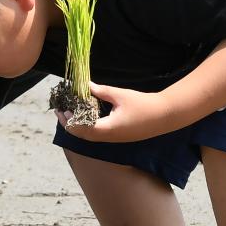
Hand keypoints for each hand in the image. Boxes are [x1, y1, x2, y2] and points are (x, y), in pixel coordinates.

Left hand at [55, 82, 175, 142]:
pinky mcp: (119, 138)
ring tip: (71, 113)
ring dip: (78, 126)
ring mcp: (114, 140)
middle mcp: (108, 138)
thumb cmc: (143, 104)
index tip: (60, 109)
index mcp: (107, 129)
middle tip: (61, 111)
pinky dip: (88, 127)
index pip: (80, 129)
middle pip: (82, 136)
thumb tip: (85, 85)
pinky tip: (87, 116)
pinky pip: (98, 135)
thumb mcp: (120, 95)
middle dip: (69, 124)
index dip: (68, 120)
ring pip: (90, 137)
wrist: (165, 116)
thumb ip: (101, 91)